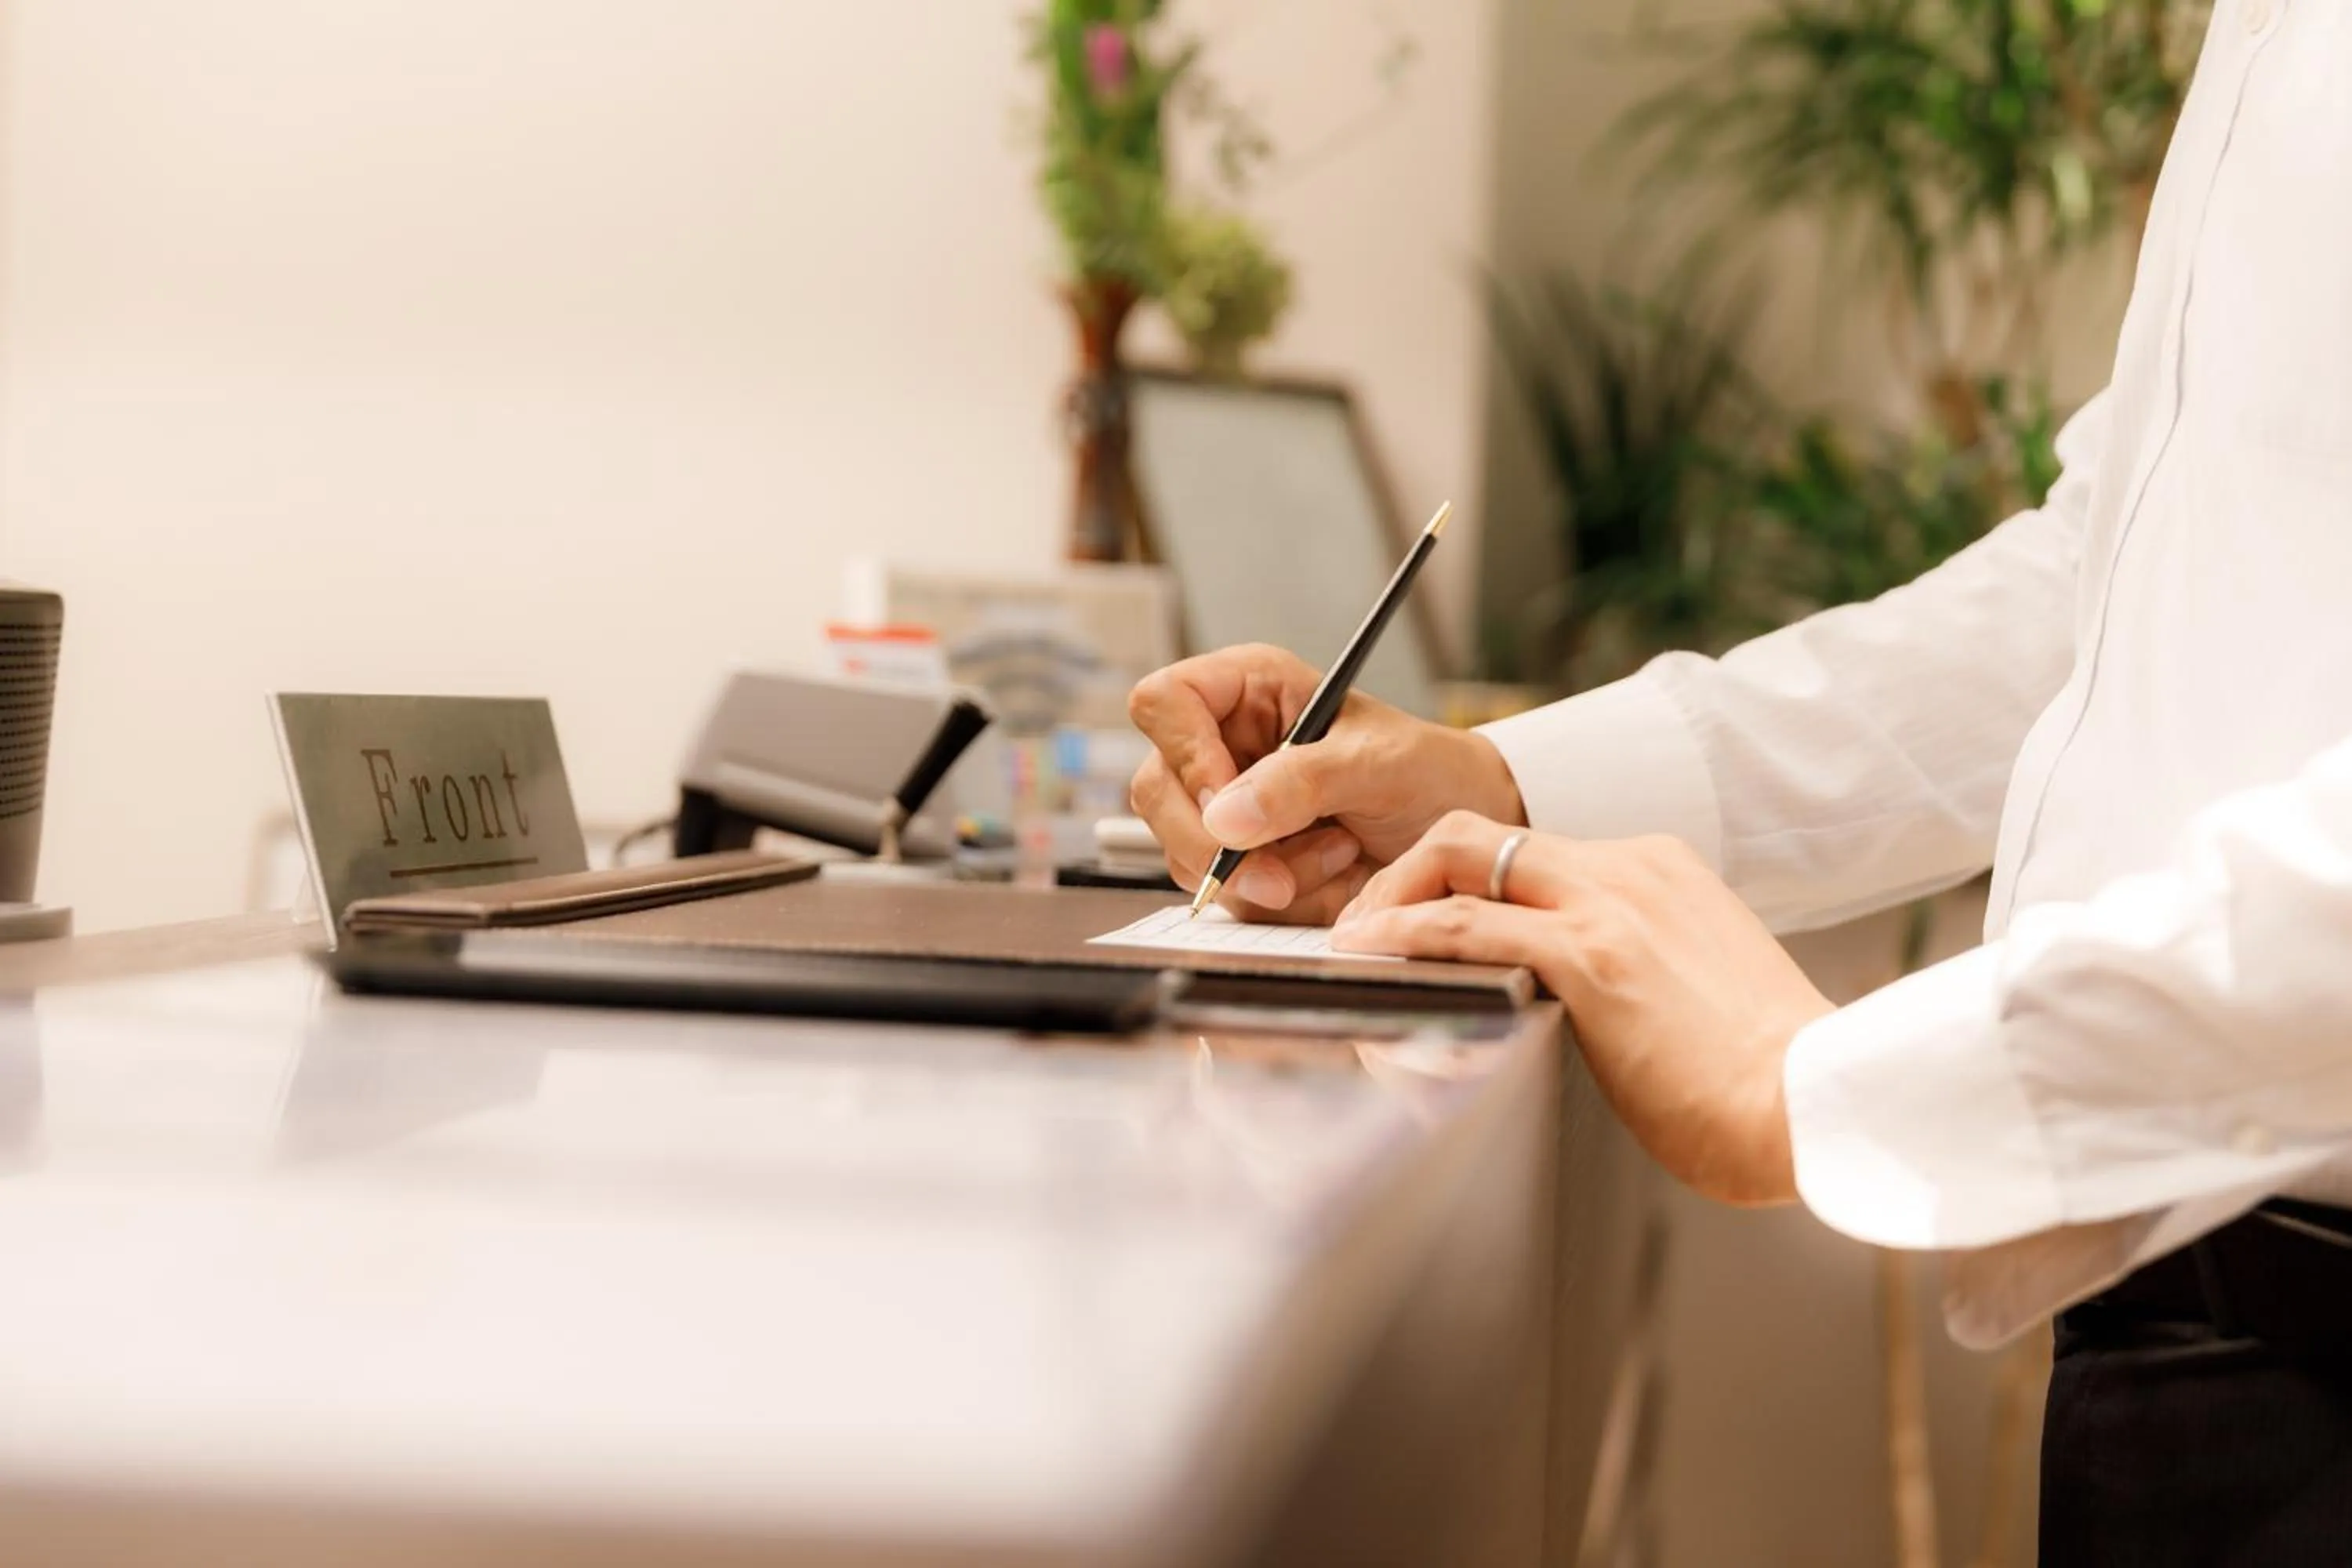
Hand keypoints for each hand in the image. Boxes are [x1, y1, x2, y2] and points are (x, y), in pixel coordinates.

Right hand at [1127, 645, 1525, 924]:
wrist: (1457, 833)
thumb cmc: (1427, 771)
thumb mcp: (1377, 762)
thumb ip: (1302, 781)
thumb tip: (1226, 818)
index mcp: (1249, 688)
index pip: (1165, 703)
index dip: (1185, 753)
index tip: (1229, 802)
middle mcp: (1224, 743)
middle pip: (1159, 790)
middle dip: (1217, 843)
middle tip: (1280, 873)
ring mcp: (1225, 805)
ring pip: (1183, 850)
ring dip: (1259, 873)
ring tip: (1334, 854)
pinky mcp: (1238, 858)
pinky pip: (1220, 890)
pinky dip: (1273, 898)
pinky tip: (1325, 875)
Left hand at [1334, 813, 1832, 1205]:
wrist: (1823, 1101)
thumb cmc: (1765, 1077)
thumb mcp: (1693, 994)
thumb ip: (1635, 976)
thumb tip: (1587, 1010)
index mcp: (1660, 873)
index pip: (1533, 853)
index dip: (1460, 879)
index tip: (1422, 917)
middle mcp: (1632, 869)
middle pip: (1484, 836)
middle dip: (1409, 871)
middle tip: (1367, 923)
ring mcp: (1612, 905)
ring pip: (1464, 859)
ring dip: (1392, 899)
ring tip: (1353, 941)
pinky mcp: (1593, 957)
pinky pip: (1469, 926)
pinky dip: (1404, 935)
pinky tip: (1370, 954)